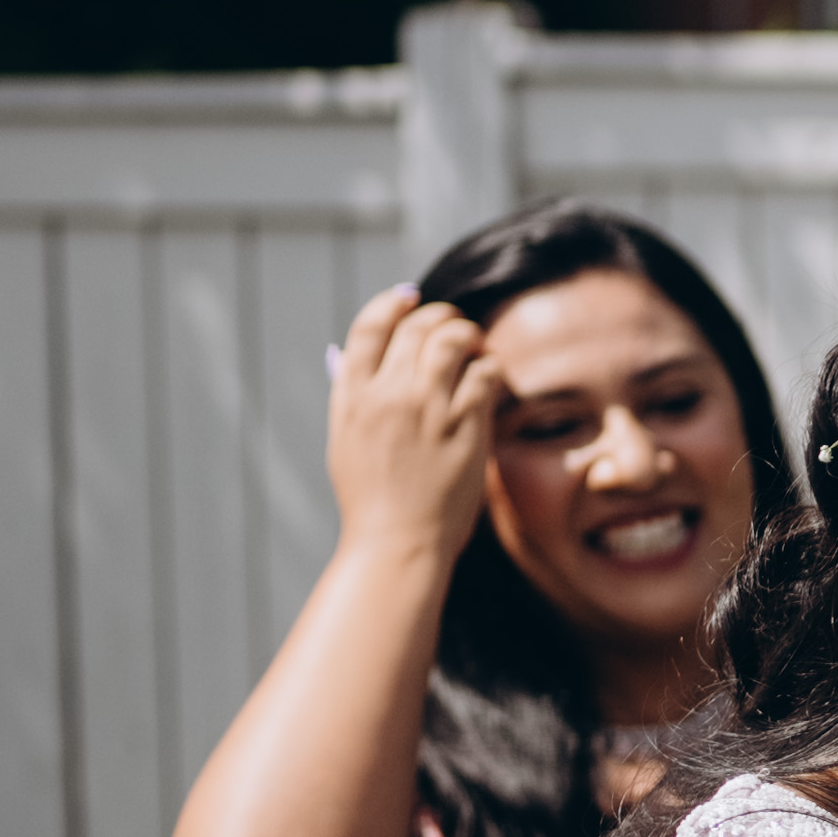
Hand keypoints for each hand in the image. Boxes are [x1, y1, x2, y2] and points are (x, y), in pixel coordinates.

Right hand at [326, 286, 498, 564]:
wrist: (396, 541)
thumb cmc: (371, 499)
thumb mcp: (344, 441)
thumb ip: (349, 398)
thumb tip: (345, 358)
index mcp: (352, 397)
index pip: (368, 328)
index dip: (390, 303)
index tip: (409, 295)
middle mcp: (388, 395)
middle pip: (416, 327)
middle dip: (440, 316)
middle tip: (455, 326)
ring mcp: (427, 408)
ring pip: (453, 340)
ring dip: (470, 335)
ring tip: (477, 346)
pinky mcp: (465, 425)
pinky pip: (485, 374)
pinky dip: (491, 368)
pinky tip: (493, 378)